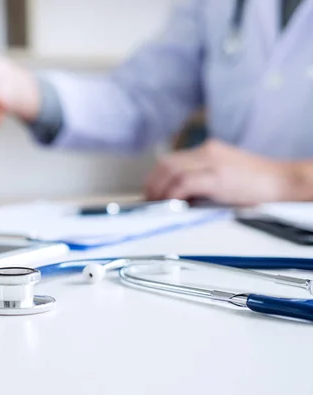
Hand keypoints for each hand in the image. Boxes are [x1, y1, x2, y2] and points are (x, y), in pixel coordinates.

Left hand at [144, 140, 294, 204]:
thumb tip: (177, 197)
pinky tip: (172, 204)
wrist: (285, 181)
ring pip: (171, 171)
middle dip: (153, 184)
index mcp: (208, 149)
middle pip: (166, 163)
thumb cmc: (258, 183)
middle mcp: (207, 151)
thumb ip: (201, 180)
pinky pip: (184, 183)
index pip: (171, 160)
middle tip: (150, 201)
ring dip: (160, 190)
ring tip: (158, 205)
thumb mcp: (224, 175)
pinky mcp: (218, 176)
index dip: (156, 177)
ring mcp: (213, 162)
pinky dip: (173, 194)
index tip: (151, 192)